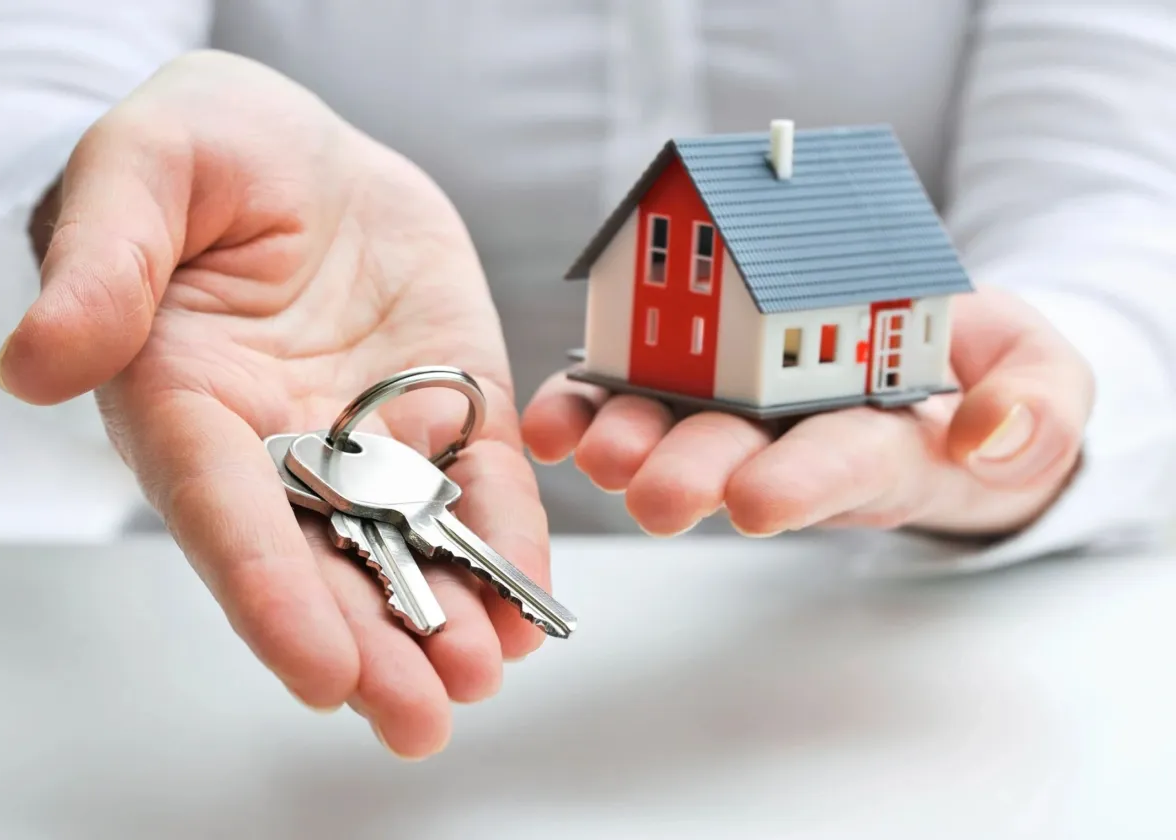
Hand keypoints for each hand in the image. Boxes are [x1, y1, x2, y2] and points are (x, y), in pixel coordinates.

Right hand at [0, 50, 548, 757]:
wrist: (303, 149)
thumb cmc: (205, 150)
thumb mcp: (139, 173)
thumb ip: (101, 263)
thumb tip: (40, 362)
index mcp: (189, 403)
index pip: (227, 513)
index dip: (269, 591)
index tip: (318, 667)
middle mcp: (281, 444)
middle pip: (322, 561)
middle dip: (371, 642)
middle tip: (418, 716)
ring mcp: (372, 434)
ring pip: (406, 544)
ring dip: (447, 617)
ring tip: (485, 676)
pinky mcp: (448, 406)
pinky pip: (480, 484)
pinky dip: (505, 541)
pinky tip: (529, 603)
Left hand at [522, 286, 1091, 538]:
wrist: (934, 354)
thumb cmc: (986, 375)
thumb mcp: (1043, 381)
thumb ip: (1034, 406)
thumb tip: (989, 433)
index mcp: (884, 443)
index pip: (847, 466)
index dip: (806, 482)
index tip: (762, 501)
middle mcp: (798, 438)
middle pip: (744, 460)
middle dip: (698, 476)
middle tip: (656, 495)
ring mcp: (742, 410)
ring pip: (678, 433)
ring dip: (631, 445)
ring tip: (594, 450)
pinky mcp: (696, 377)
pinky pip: (634, 393)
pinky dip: (589, 405)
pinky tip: (554, 421)